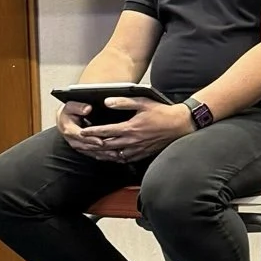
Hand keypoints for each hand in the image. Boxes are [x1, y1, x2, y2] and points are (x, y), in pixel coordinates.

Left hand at [79, 96, 193, 163]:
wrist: (180, 125)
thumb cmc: (162, 113)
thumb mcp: (143, 102)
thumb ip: (123, 102)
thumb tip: (107, 102)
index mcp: (130, 128)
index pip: (105, 131)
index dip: (92, 132)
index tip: (82, 131)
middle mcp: (132, 141)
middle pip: (106, 146)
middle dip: (92, 145)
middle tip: (81, 144)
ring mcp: (137, 149)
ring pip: (114, 155)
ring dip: (101, 154)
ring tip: (90, 152)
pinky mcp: (142, 154)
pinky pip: (124, 159)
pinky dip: (114, 158)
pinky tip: (109, 157)